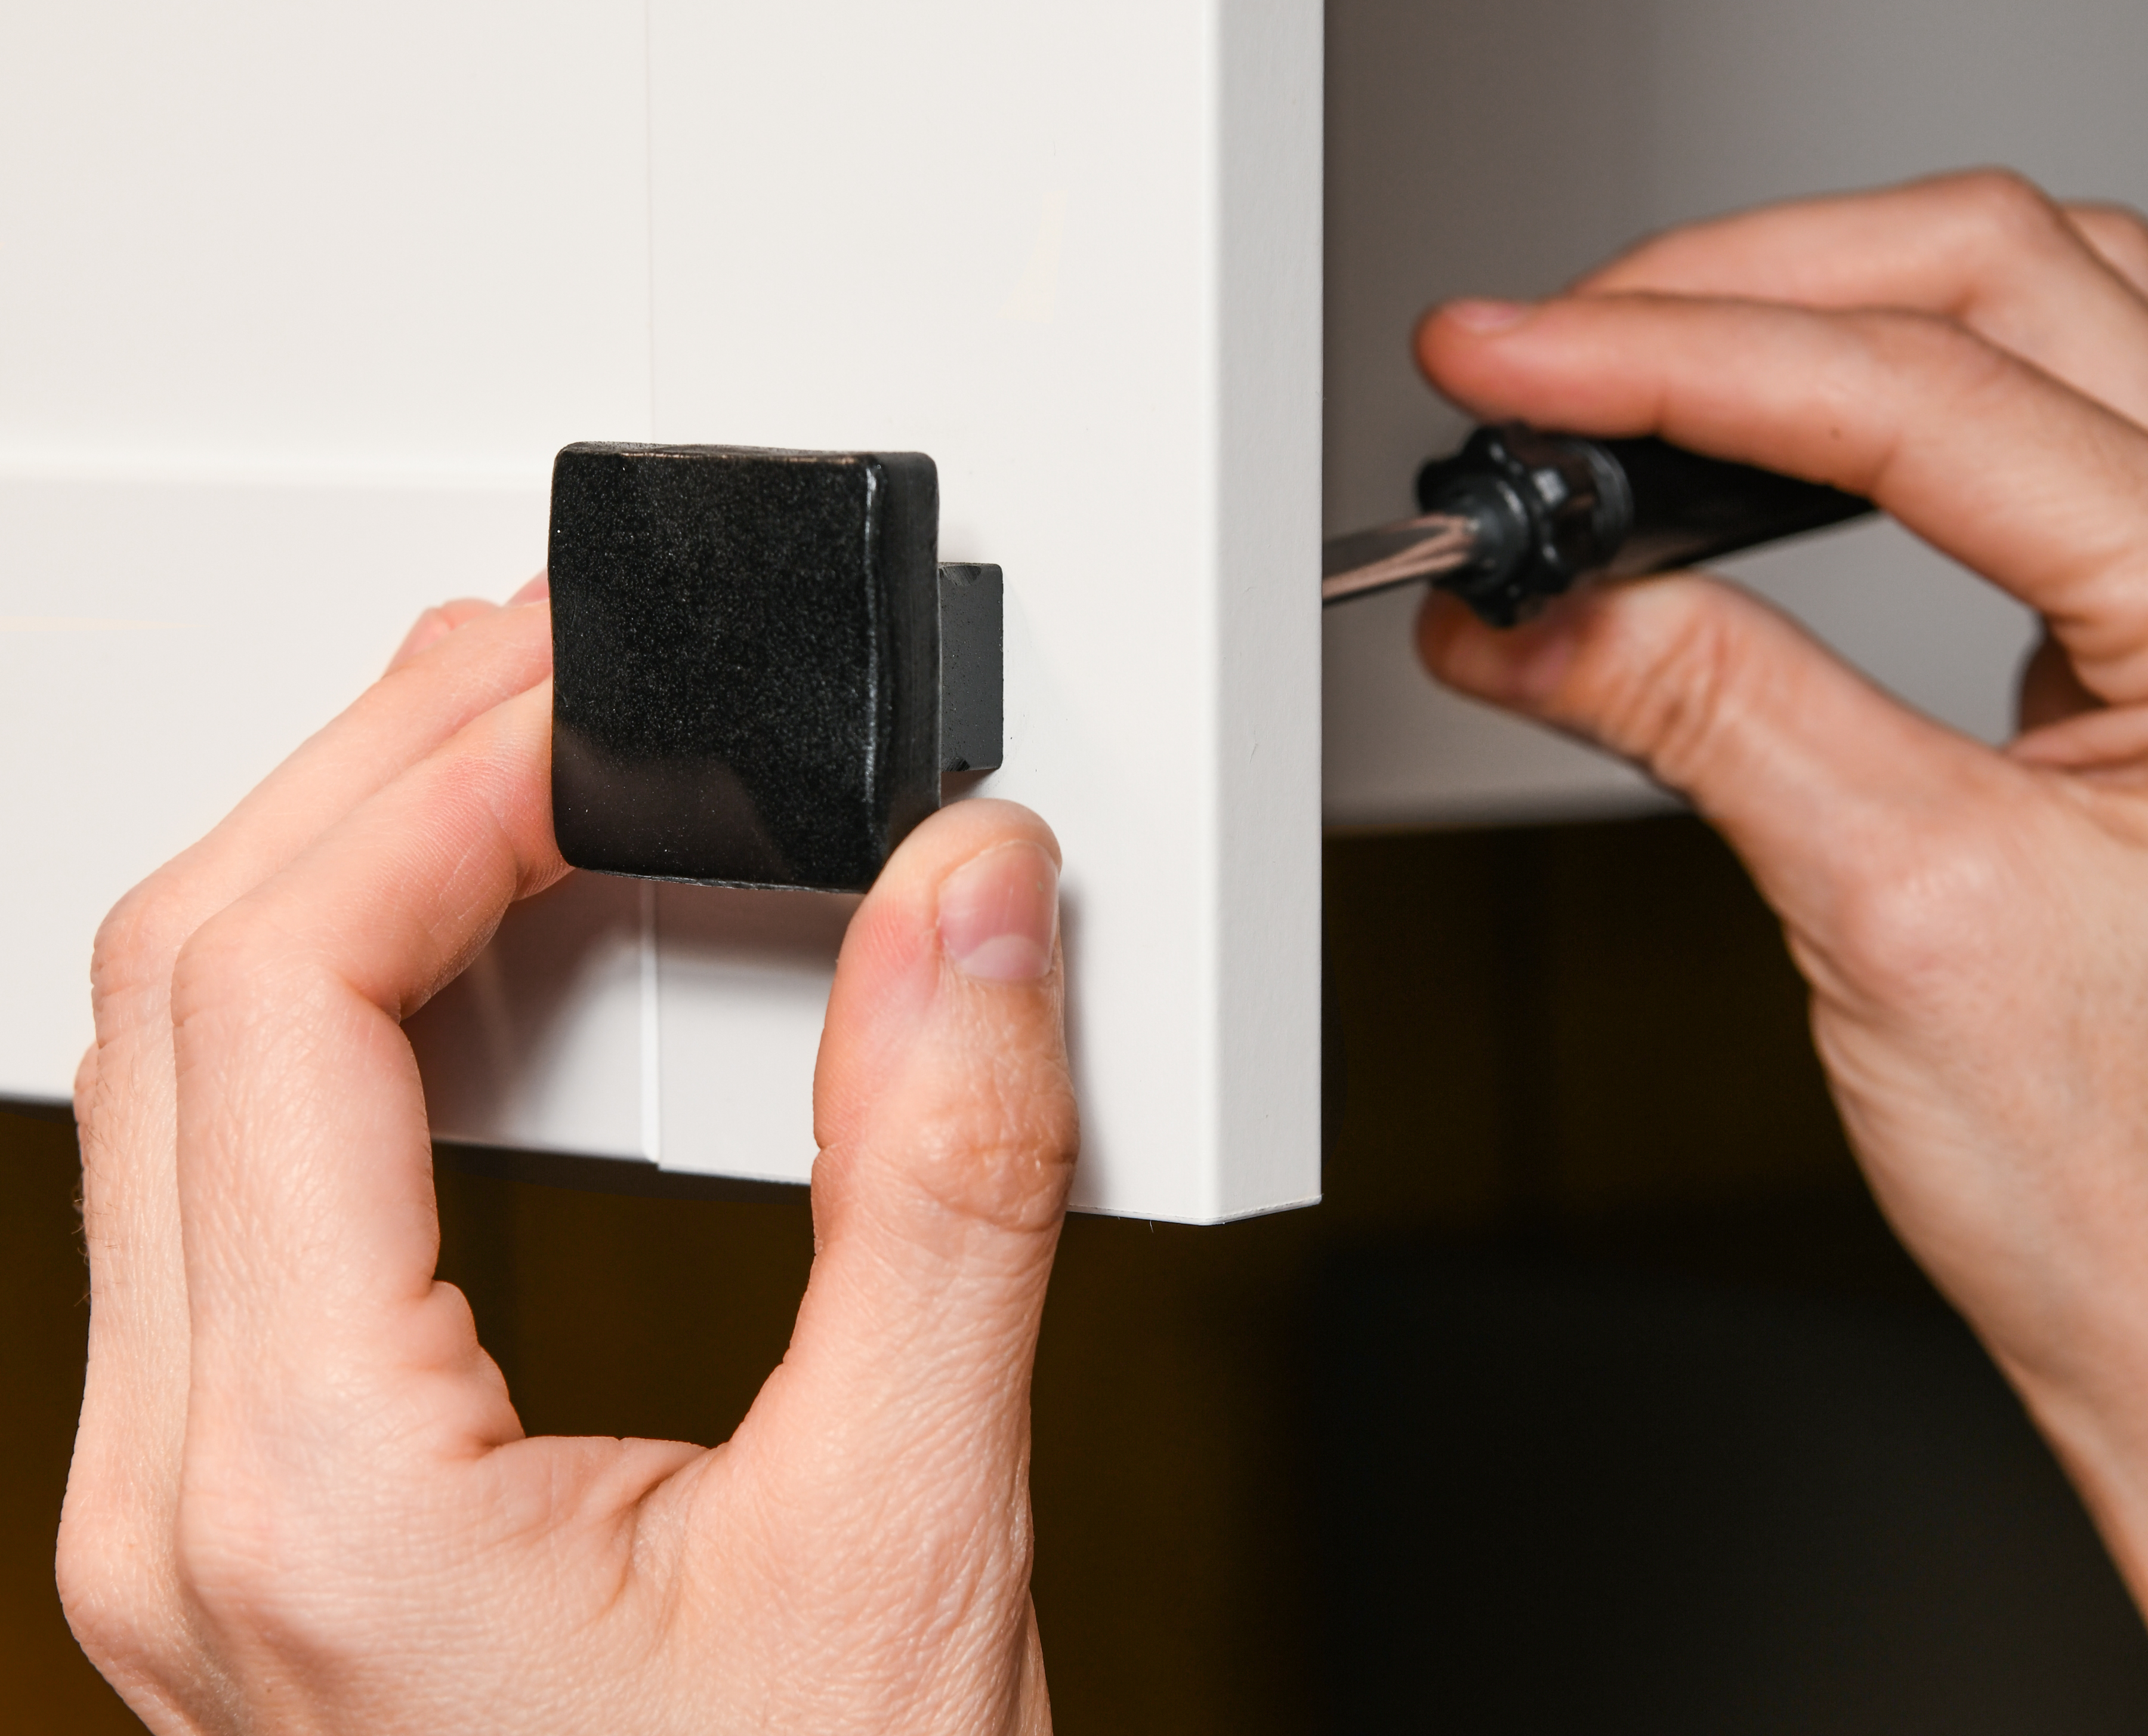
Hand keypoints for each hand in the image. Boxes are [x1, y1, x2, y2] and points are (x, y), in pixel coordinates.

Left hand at [59, 582, 1073, 1732]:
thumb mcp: (915, 1537)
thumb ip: (946, 1187)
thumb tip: (972, 908)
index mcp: (310, 1493)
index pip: (268, 996)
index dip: (428, 784)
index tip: (585, 696)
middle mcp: (186, 1493)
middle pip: (174, 995)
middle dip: (363, 773)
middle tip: (543, 667)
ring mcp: (192, 1502)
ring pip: (174, 1070)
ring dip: (338, 868)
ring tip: (513, 758)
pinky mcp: (259, 1496)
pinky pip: (230, 1166)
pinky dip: (347, 1000)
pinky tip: (479, 946)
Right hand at [1413, 170, 2147, 1600]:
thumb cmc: (2136, 1176)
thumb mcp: (1895, 914)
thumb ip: (1707, 713)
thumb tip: (1536, 609)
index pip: (1927, 398)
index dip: (1678, 362)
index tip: (1512, 365)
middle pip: (1997, 278)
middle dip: (1737, 289)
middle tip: (1539, 350)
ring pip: (2028, 309)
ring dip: (1808, 309)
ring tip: (1623, 366)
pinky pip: (2033, 410)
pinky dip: (1873, 391)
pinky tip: (1754, 432)